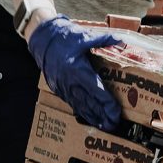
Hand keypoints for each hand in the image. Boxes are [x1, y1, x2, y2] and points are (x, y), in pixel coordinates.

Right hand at [28, 15, 121, 130]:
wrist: (41, 39)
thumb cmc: (63, 37)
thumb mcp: (85, 36)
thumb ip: (104, 40)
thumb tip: (121, 41)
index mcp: (78, 70)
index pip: (97, 91)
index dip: (107, 104)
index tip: (116, 113)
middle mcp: (70, 82)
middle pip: (90, 103)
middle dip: (103, 116)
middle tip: (114, 125)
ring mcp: (63, 87)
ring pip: (80, 106)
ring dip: (93, 118)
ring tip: (104, 126)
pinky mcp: (58, 89)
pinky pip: (72, 103)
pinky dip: (82, 112)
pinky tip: (90, 118)